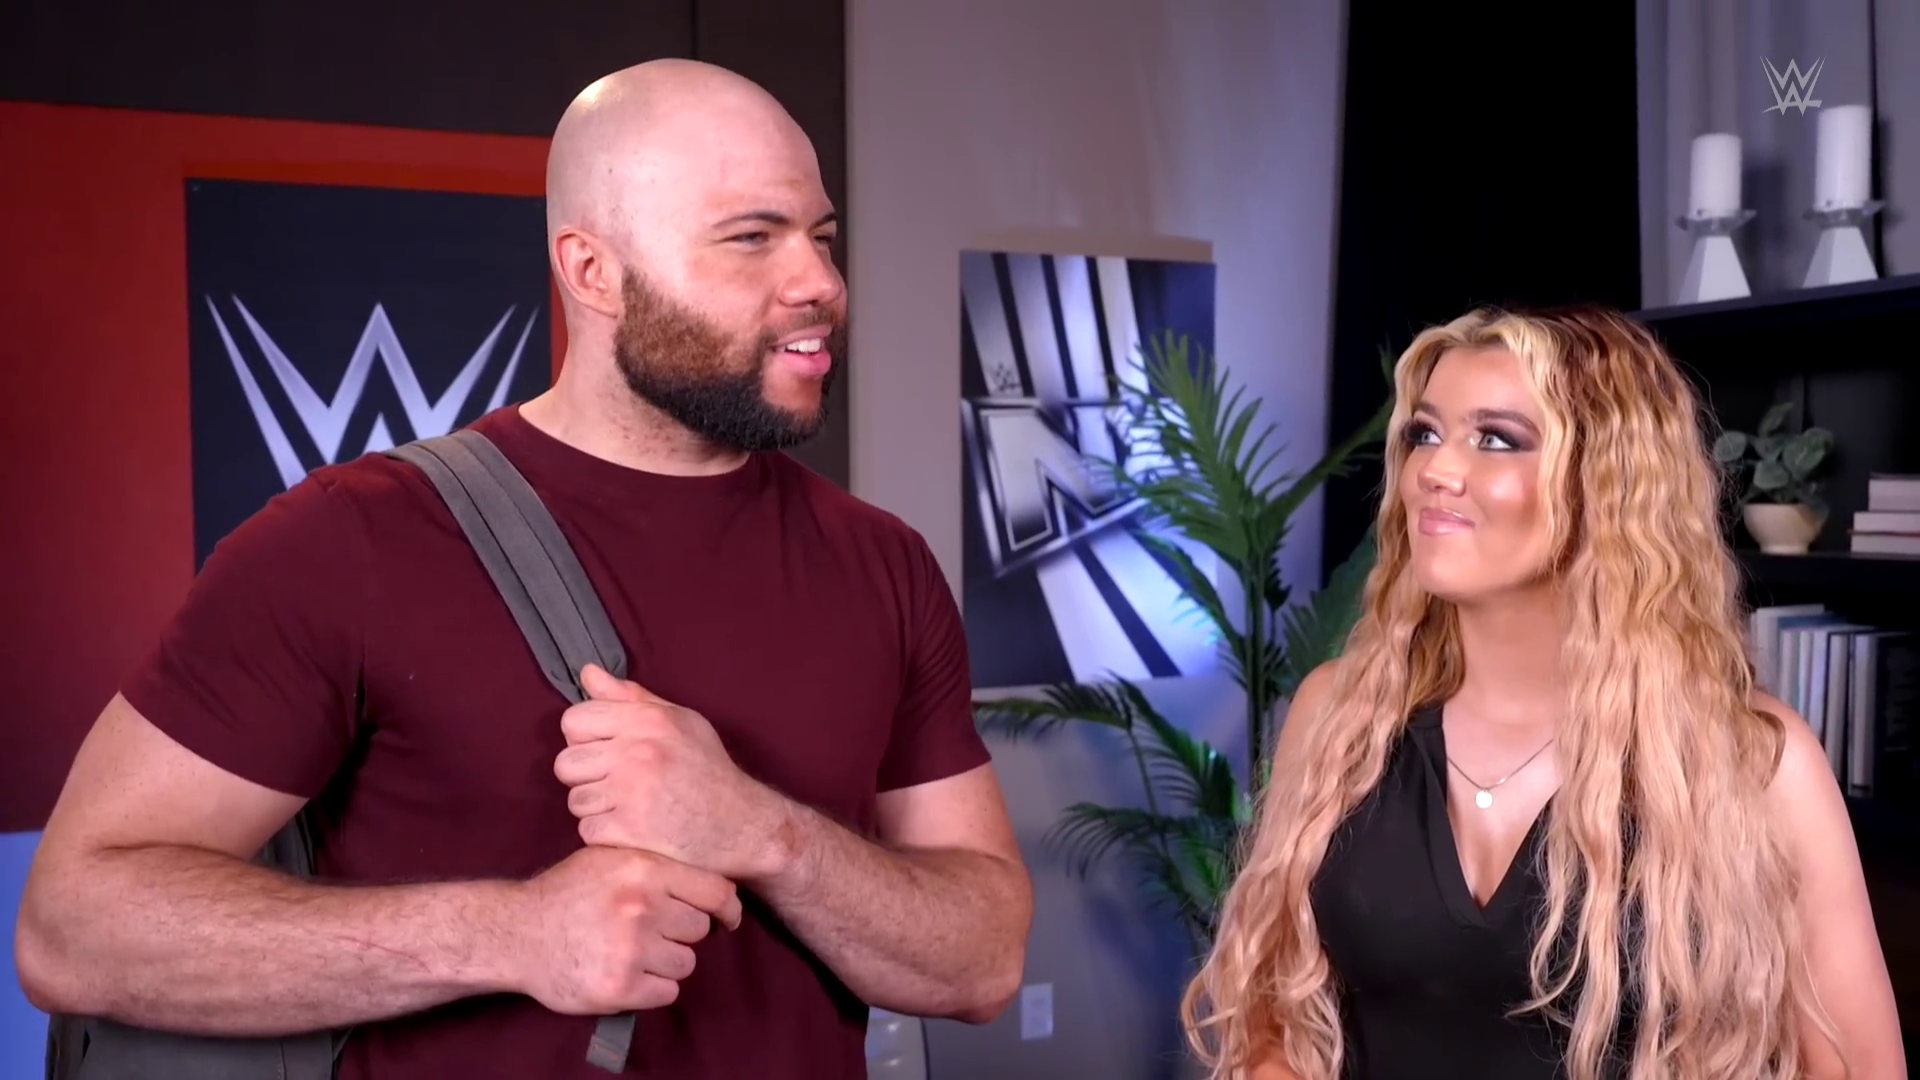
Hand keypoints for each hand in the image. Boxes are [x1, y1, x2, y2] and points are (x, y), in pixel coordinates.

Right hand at [512, 845, 742, 1014]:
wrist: (517, 932)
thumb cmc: (568, 892)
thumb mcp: (610, 857)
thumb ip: (657, 865)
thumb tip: (712, 885)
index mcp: (644, 870)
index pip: (715, 891)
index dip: (727, 908)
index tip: (727, 918)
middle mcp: (641, 907)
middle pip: (700, 929)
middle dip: (682, 932)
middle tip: (655, 932)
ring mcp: (631, 949)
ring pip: (686, 962)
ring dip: (668, 962)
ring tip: (636, 952)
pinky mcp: (620, 987)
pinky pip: (667, 992)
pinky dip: (653, 988)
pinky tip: (630, 974)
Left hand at [552, 665, 793, 881]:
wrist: (740, 824)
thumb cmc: (709, 769)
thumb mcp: (680, 721)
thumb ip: (631, 697)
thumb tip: (587, 673)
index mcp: (647, 721)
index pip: (574, 721)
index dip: (584, 738)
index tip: (605, 751)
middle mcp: (637, 753)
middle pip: (567, 763)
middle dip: (585, 776)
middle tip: (615, 784)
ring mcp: (632, 793)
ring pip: (575, 800)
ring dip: (596, 808)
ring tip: (626, 806)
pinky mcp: (629, 831)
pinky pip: (588, 830)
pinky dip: (605, 835)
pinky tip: (631, 829)